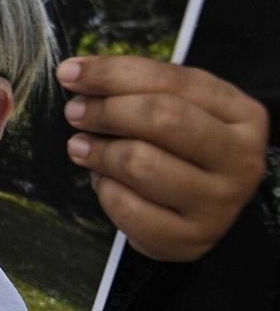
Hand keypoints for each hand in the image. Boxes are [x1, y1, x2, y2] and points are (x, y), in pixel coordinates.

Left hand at [57, 55, 268, 261]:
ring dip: (99, 152)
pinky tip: (106, 182)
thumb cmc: (179, 145)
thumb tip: (76, 71)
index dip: (112, 73)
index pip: (171, 81)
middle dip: (106, 111)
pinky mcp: (190, 239)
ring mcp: (219, 204)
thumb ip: (134, 84)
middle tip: (75, 113)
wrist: (197, 206)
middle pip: (161, 119)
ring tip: (82, 147)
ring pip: (140, 164)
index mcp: (242, 114)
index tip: (69, 73)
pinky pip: (128, 207)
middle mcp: (240, 159)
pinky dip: (104, 190)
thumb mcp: (172, 104)